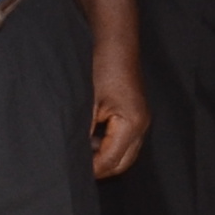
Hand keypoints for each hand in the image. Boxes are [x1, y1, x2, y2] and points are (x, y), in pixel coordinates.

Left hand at [87, 27, 151, 178]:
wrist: (115, 42)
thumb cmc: (102, 67)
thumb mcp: (87, 102)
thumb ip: (83, 132)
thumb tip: (74, 155)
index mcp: (132, 124)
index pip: (111, 161)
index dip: (91, 170)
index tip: (72, 172)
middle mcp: (142, 126)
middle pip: (123, 164)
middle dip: (101, 169)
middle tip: (77, 169)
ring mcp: (142, 120)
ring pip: (125, 154)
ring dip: (105, 158)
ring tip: (81, 154)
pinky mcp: (136, 114)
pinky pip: (125, 141)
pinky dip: (109, 145)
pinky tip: (90, 139)